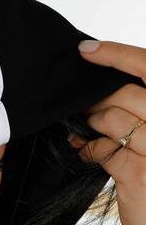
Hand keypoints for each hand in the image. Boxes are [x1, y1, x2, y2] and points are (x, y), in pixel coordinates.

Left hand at [70, 39, 145, 224]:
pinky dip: (89, 150)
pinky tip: (86, 154)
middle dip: (98, 98)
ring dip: (92, 124)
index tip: (88, 49)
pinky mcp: (142, 175)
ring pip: (113, 119)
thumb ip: (139, 113)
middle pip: (129, 94)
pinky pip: (104, 149)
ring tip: (86, 132)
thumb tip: (104, 84)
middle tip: (84, 108)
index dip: (119, 54)